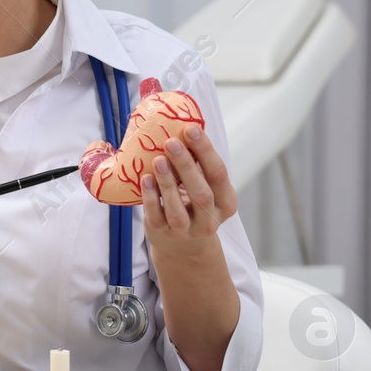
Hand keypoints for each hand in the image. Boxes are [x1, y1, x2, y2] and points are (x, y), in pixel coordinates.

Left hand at [140, 124, 236, 251]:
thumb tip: (181, 123)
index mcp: (226, 203)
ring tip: (158, 159)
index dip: (205, 151)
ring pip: (178, 209)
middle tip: (172, 142)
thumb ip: (198, 164)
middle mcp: (209, 219)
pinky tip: (144, 179)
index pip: (219, 173)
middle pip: (201, 192)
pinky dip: (150, 197)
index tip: (190, 129)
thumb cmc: (193, 204)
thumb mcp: (204, 187)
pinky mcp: (163, 234)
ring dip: (167, 182)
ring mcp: (185, 230)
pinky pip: (156, 216)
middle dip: (186, 166)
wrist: (182, 247)